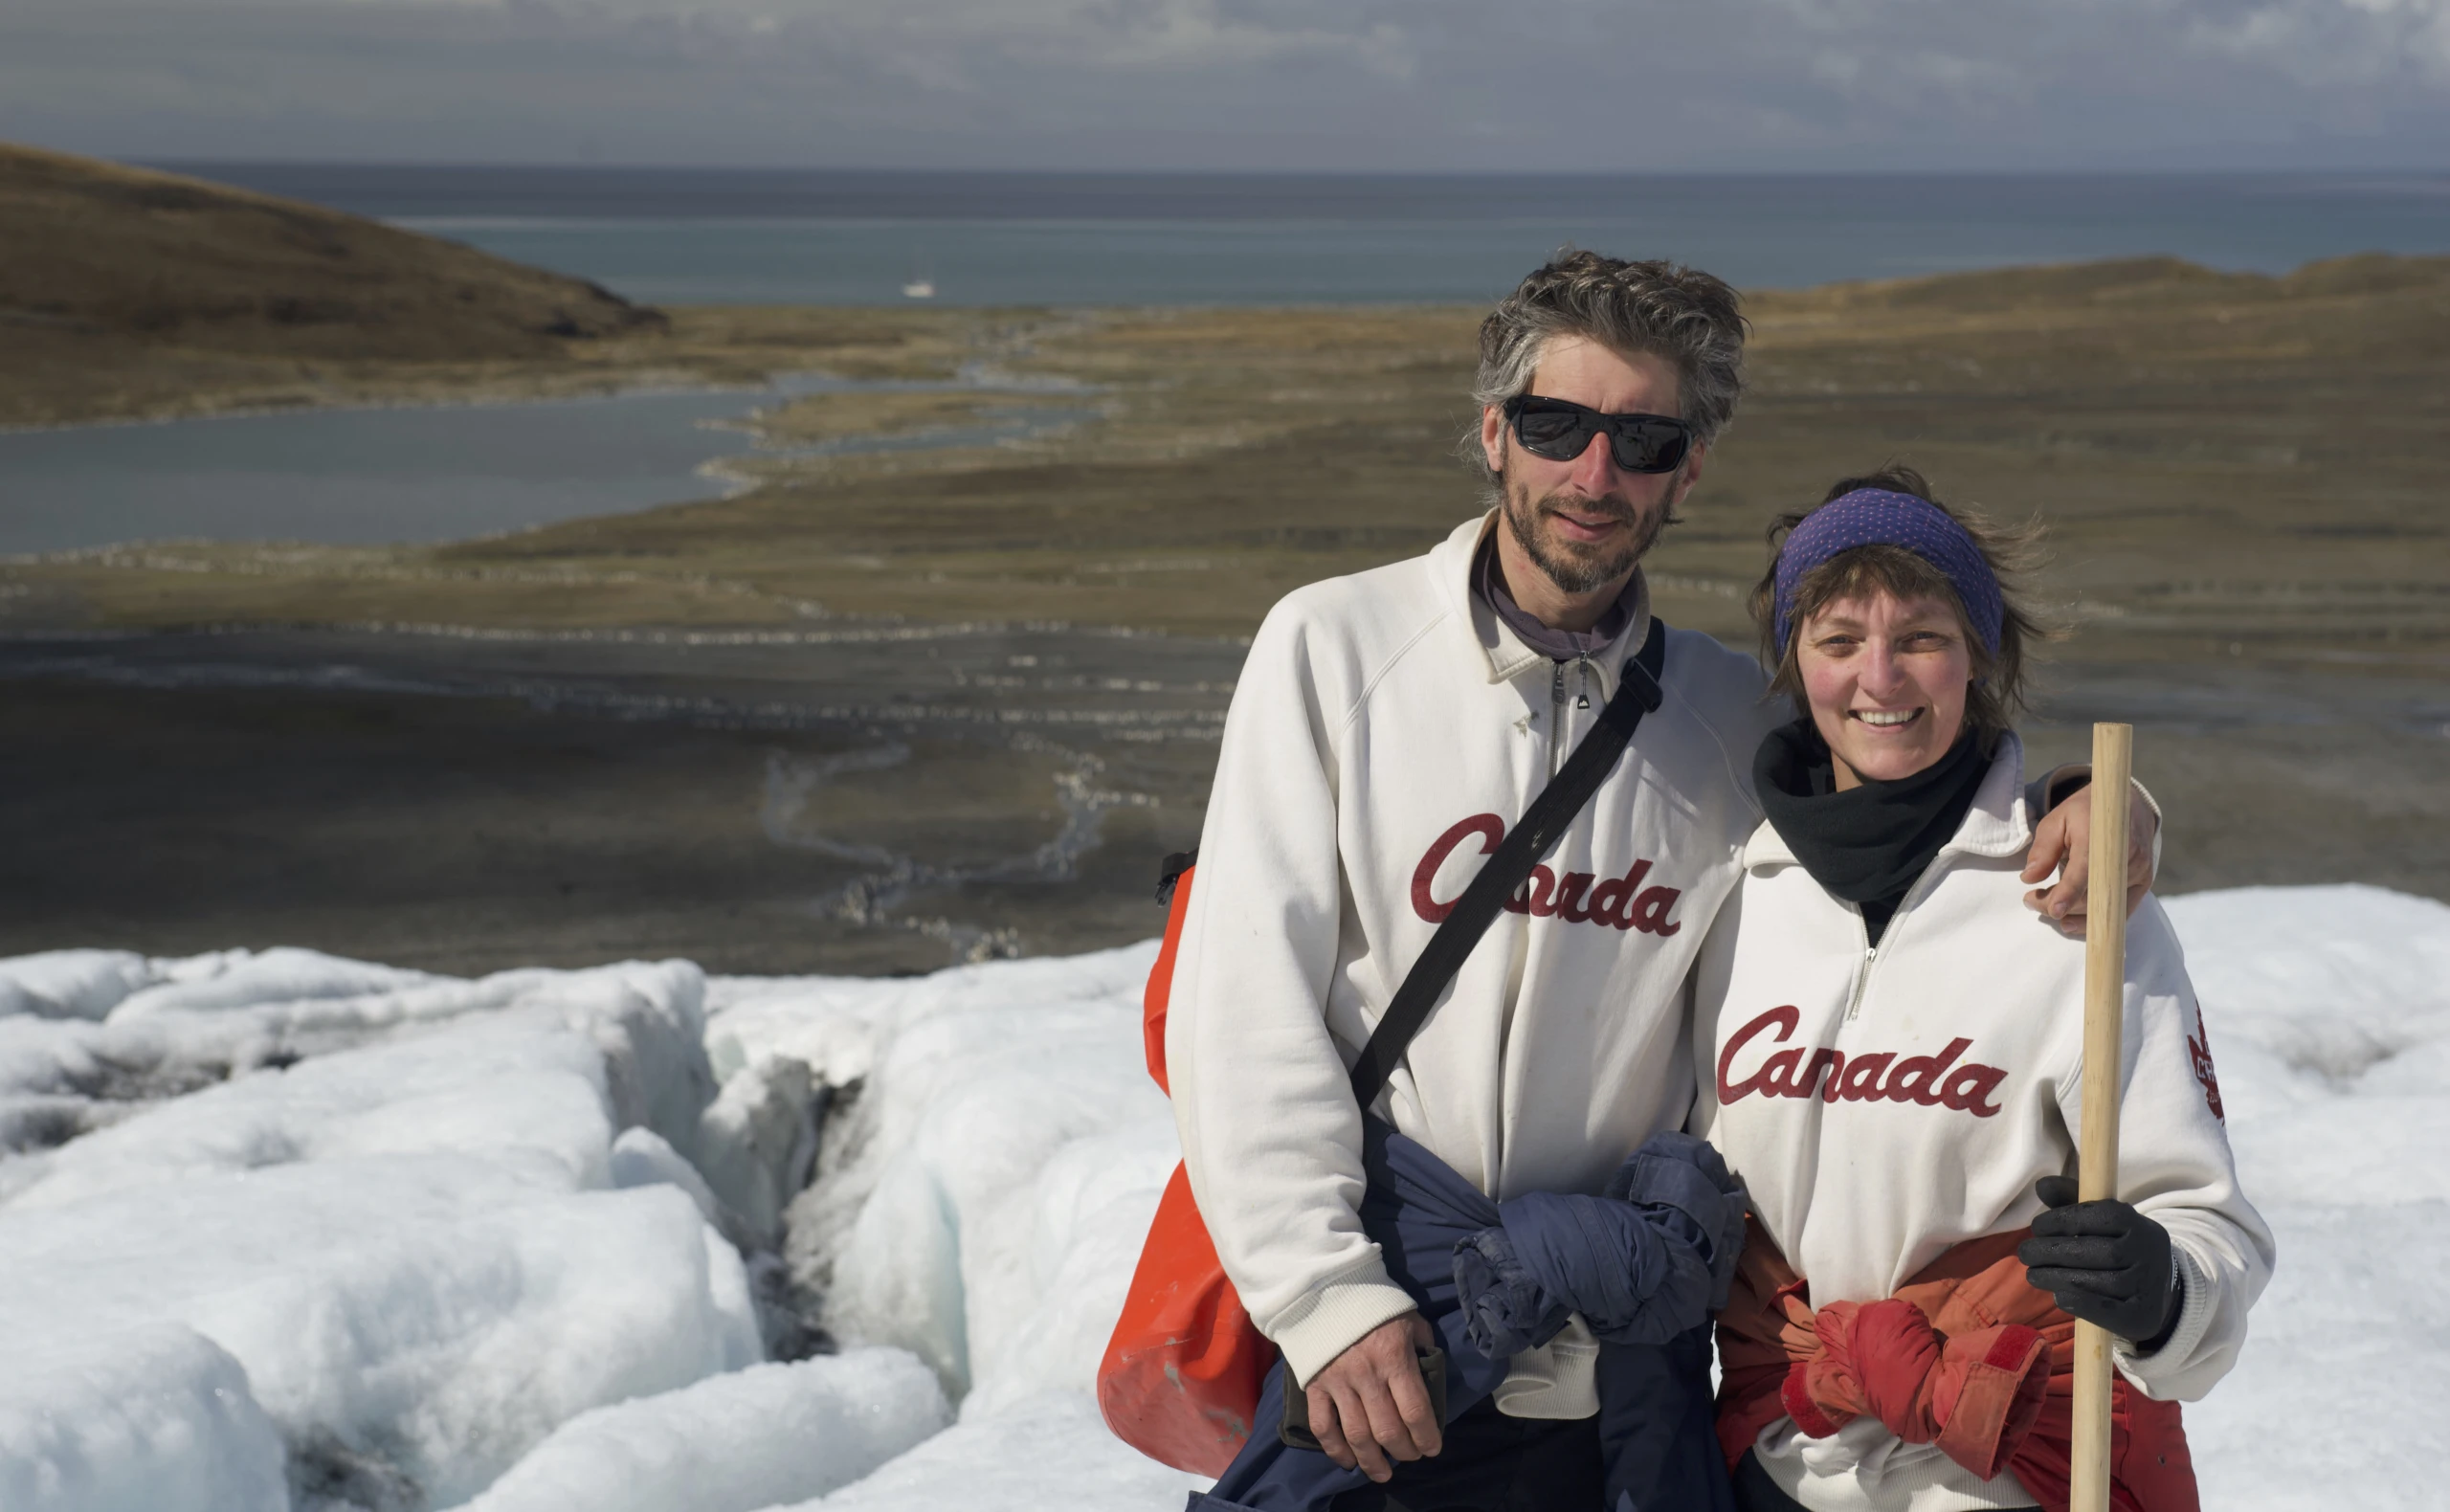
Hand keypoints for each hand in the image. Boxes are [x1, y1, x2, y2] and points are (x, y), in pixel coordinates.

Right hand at [1304, 1312, 1441, 1481]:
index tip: (1433, 1448)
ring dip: (1373, 1461)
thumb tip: (1431, 1380)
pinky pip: (1324, 1426)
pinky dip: (1336, 1450)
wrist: (1326, 1288)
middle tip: (1411, 1456)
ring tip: (1383, 1473)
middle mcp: (1367, 1375)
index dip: (1427, 1437)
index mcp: (1394, 1358)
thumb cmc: (1376, 1305)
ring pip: (1357, 1435)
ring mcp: (1338, 1382)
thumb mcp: (1411, 1320)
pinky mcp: (1315, 1385)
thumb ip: (1423, 1349)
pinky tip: (1349, 1461)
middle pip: (1388, 1429)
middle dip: (1404, 1451)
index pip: (1415, 1411)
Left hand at [2017, 1177, 2177, 1345]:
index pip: (2102, 1216)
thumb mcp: (2099, 1219)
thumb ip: (2071, 1199)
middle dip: (2054, 1251)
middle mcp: (2150, 1254)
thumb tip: (2041, 1185)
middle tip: (2024, 1253)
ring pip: (2103, 1282)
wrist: (2155, 1288)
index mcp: (2139, 1224)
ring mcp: (2149, 1287)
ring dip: (2059, 1278)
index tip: (2036, 1227)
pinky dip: (2082, 1305)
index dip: (2064, 1219)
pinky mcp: (2143, 1317)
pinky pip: (2112, 1312)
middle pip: (2101, 1252)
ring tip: (2032, 1275)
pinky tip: (2058, 1297)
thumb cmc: (2116, 1245)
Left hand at [2021, 781, 2156, 937]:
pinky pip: (2120, 910)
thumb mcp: (2057, 820)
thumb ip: (2043, 849)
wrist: (2127, 804)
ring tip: (2048, 906)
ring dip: (2073, 914)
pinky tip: (2071, 922)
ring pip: (2104, 907)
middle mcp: (2125, 856)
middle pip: (2092, 895)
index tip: (2053, 910)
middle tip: (2032, 900)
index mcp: (2101, 835)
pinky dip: (2095, 919)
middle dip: (2058, 904)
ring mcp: (2139, 871)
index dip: (2069, 892)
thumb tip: (2029, 878)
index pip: (2085, 870)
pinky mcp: (2144, 882)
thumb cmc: (2087, 812)